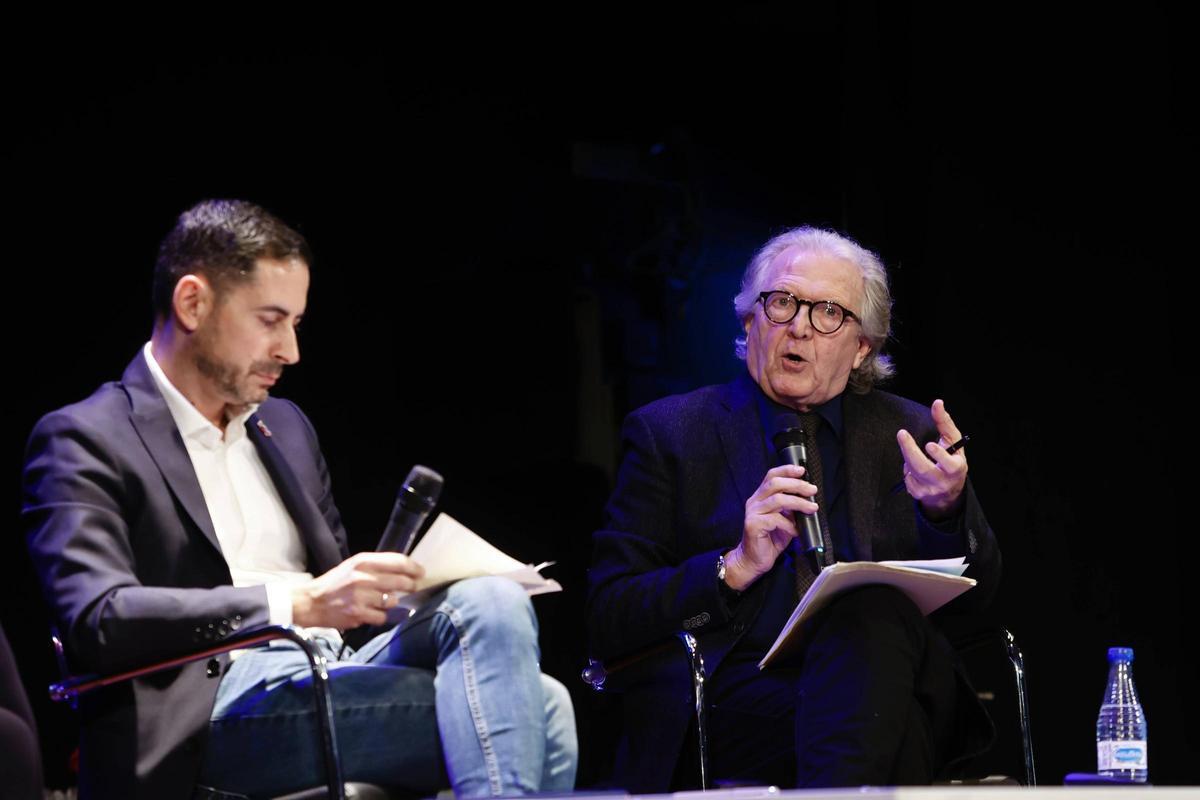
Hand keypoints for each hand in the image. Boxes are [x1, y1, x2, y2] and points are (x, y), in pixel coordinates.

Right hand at [292, 552, 425, 628]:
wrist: (311, 602)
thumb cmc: (335, 583)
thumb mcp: (353, 566)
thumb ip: (376, 566)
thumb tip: (404, 569)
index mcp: (363, 561)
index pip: (398, 562)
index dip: (413, 567)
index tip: (421, 572)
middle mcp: (363, 577)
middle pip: (401, 582)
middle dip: (410, 586)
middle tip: (413, 587)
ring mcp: (361, 597)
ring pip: (392, 601)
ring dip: (391, 602)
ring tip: (381, 601)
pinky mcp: (358, 614)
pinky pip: (382, 616)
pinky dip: (380, 615)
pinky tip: (372, 612)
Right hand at [723, 464, 816, 590]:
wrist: (753, 560)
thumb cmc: (769, 540)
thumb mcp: (784, 520)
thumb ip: (791, 509)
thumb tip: (807, 499)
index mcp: (760, 497)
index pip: (771, 476)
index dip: (786, 470)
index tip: (802, 470)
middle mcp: (754, 502)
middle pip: (774, 484)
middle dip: (796, 485)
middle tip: (812, 490)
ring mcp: (752, 513)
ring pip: (777, 500)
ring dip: (798, 502)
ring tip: (811, 508)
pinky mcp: (753, 525)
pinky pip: (775, 520)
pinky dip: (789, 524)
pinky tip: (795, 531)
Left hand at [896, 398, 967, 520]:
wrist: (948, 492)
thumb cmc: (951, 460)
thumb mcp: (953, 443)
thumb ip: (945, 423)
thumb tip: (937, 402)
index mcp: (956, 468)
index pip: (949, 464)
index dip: (940, 455)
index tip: (929, 445)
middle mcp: (943, 481)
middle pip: (923, 468)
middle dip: (910, 451)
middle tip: (902, 434)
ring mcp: (930, 490)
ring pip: (912, 471)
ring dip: (909, 458)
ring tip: (913, 452)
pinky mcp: (918, 495)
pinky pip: (906, 478)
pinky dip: (908, 469)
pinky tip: (915, 469)